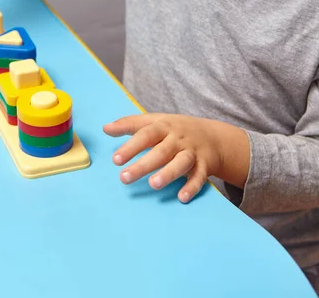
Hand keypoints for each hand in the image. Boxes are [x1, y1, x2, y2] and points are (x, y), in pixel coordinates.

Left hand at [103, 113, 249, 202]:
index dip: (130, 147)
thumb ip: (129, 124)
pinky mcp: (204, 166)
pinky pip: (200, 177)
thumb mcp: (154, 121)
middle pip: (160, 152)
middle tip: (124, 178)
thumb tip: (105, 128)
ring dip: (168, 173)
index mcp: (164, 126)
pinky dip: (192, 187)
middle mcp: (178, 139)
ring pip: (181, 163)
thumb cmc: (175, 129)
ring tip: (153, 184)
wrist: (213, 136)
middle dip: (143, 165)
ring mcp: (192, 152)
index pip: (145, 135)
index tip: (116, 159)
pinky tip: (182, 197)